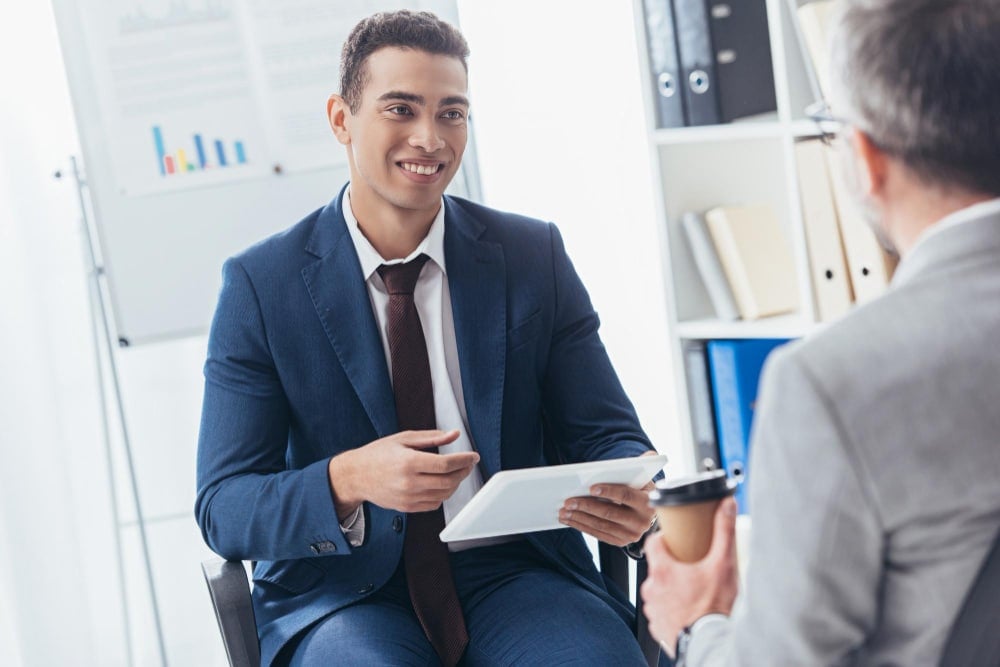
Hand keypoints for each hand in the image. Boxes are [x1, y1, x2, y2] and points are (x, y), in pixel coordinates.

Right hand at [327, 430, 478, 517]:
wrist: (356, 476)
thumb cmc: (377, 454)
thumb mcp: (403, 438)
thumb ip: (431, 438)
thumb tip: (454, 434)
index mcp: (408, 462)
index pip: (446, 464)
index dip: (464, 460)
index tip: (473, 455)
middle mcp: (409, 482)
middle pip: (448, 481)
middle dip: (463, 472)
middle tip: (468, 463)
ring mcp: (408, 497)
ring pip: (444, 495)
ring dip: (455, 484)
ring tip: (456, 472)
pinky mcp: (407, 507)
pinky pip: (434, 504)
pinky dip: (443, 494)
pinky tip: (442, 483)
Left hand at [558, 452, 658, 545]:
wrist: (645, 513)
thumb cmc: (639, 490)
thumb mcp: (644, 478)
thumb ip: (645, 464)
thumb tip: (650, 454)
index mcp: (649, 503)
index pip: (627, 495)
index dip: (609, 491)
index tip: (591, 487)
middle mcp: (642, 522)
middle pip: (610, 513)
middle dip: (586, 506)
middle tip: (568, 500)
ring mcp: (631, 534)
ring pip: (601, 525)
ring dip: (580, 518)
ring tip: (563, 511)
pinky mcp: (620, 541)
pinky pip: (598, 534)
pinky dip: (582, 526)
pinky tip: (569, 519)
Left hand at [640, 496, 738, 656]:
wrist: (711, 644)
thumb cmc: (714, 608)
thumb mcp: (724, 565)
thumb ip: (724, 531)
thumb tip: (727, 504)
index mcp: (662, 570)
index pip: (653, 542)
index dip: (664, 538)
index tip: (676, 540)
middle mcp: (651, 588)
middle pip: (657, 566)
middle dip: (672, 564)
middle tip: (691, 566)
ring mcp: (652, 608)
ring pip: (658, 589)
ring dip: (671, 587)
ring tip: (692, 590)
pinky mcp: (657, 625)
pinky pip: (660, 609)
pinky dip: (671, 607)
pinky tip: (687, 608)